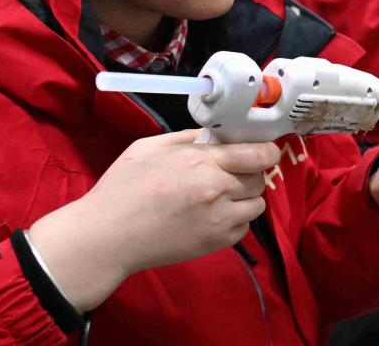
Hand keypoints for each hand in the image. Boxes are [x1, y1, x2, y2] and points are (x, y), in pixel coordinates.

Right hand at [28, 131, 280, 311]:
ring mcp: (219, 219)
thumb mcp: (149, 147)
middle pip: (258, 179)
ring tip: (225, 196)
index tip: (269, 150)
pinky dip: (237, 220)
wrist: (109, 236)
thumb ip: (186, 138)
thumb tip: (212, 136)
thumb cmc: (123, 187)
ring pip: (256, 205)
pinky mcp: (215, 242)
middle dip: (251, 173)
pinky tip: (216, 215)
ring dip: (246, 198)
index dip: (268, 151)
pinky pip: (244, 228)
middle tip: (234, 172)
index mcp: (201, 161)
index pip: (254, 154)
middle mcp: (217, 189)